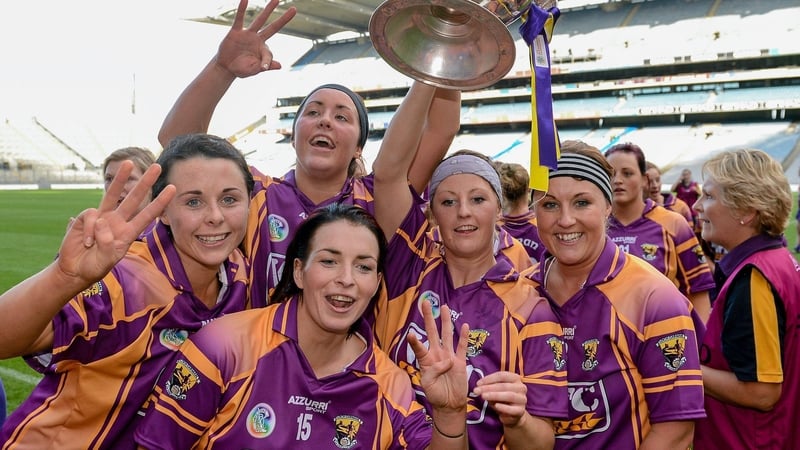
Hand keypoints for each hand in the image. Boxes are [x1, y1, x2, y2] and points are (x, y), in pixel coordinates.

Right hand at [55, 161, 174, 285]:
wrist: (75, 270)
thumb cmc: (95, 266)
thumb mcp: (107, 261)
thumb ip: (108, 245)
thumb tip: (102, 222)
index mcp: (128, 232)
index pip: (148, 215)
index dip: (159, 202)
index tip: (172, 188)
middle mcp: (117, 221)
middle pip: (134, 198)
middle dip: (145, 182)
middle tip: (157, 166)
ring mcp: (101, 217)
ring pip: (112, 194)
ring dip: (121, 178)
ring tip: (128, 163)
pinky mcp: (85, 218)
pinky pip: (90, 216)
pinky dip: (89, 229)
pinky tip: (87, 242)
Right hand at [215, 0, 296, 77]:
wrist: (226, 67)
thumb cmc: (241, 69)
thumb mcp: (254, 70)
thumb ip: (266, 66)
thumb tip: (280, 65)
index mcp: (263, 50)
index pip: (269, 54)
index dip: (267, 62)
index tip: (262, 68)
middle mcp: (258, 39)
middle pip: (273, 27)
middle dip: (283, 19)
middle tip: (294, 9)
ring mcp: (247, 34)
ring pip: (260, 20)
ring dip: (268, 10)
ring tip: (277, 0)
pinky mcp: (236, 32)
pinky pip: (239, 19)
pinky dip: (242, 10)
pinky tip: (245, 0)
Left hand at [408, 302, 468, 411]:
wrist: (449, 404)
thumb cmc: (435, 394)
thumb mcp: (427, 384)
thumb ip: (433, 370)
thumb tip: (447, 360)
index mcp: (426, 360)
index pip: (419, 347)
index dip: (414, 341)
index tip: (410, 334)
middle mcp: (437, 354)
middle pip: (432, 332)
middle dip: (429, 317)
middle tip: (425, 302)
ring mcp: (449, 356)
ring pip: (447, 335)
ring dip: (446, 321)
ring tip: (444, 307)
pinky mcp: (460, 362)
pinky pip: (462, 347)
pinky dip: (463, 337)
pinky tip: (464, 325)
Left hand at [473, 371, 528, 427]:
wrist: (512, 414)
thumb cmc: (502, 399)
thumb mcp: (495, 390)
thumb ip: (489, 387)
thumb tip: (478, 386)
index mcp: (515, 378)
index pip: (502, 375)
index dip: (489, 379)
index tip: (478, 383)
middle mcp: (521, 387)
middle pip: (504, 385)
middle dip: (489, 388)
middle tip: (477, 391)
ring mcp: (522, 399)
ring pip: (509, 395)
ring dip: (494, 395)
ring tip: (483, 396)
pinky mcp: (521, 411)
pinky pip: (512, 409)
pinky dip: (503, 407)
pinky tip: (496, 406)